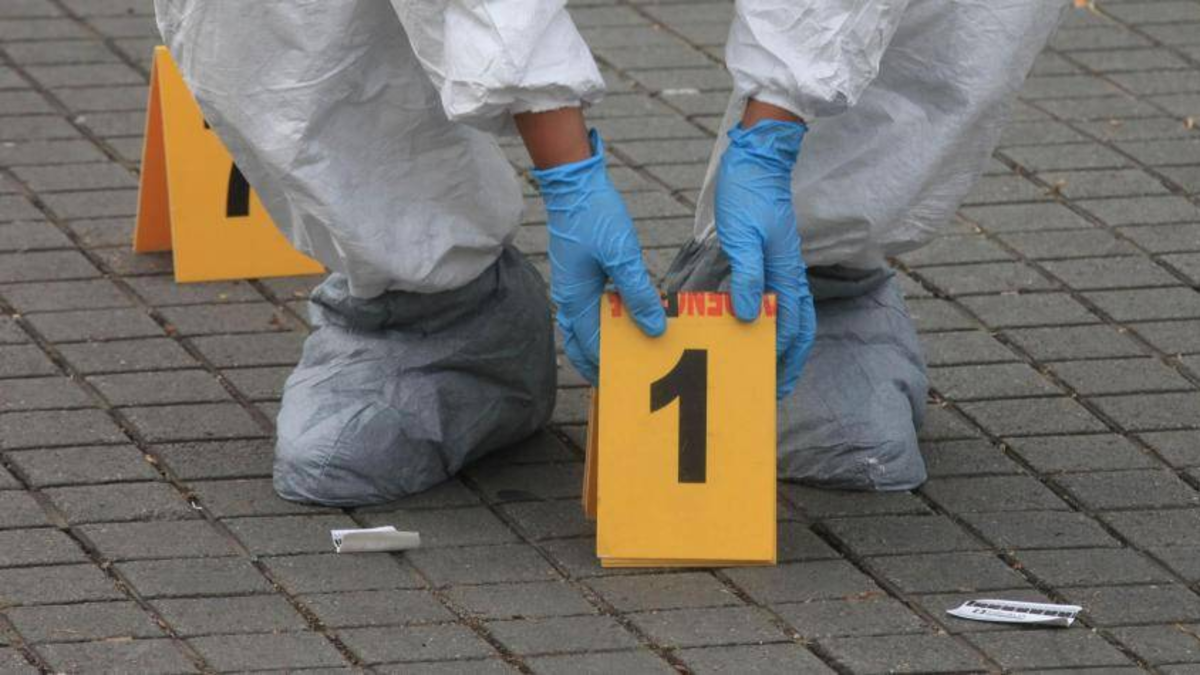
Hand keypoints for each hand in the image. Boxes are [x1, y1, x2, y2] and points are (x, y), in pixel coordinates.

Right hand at [531, 129, 665, 384]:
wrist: (575, 184)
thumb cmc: (595, 215)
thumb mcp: (622, 255)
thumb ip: (637, 294)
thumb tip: (654, 327)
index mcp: (575, 298)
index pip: (591, 344)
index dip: (609, 364)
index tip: (629, 380)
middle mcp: (569, 297)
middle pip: (580, 342)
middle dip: (597, 362)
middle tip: (622, 378)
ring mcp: (571, 286)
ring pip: (583, 327)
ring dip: (601, 342)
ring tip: (625, 354)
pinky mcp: (579, 274)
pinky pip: (590, 309)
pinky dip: (604, 321)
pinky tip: (625, 321)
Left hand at [714, 119, 815, 398]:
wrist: (756, 161)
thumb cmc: (748, 196)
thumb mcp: (741, 237)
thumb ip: (746, 276)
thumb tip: (747, 316)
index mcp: (785, 273)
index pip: (789, 325)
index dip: (781, 355)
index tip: (771, 381)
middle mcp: (789, 274)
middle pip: (799, 326)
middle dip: (791, 358)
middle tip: (778, 385)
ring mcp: (782, 265)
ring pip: (791, 314)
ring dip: (784, 342)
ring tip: (772, 365)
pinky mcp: (771, 257)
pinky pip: (777, 298)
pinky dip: (772, 319)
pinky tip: (755, 326)